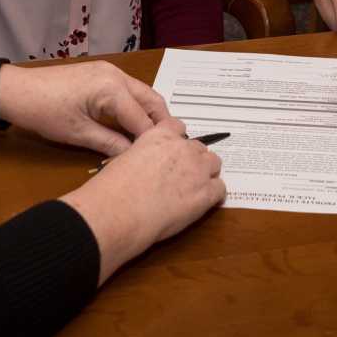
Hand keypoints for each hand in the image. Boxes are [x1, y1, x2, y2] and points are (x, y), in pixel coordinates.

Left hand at [0, 62, 170, 156]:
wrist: (17, 91)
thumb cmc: (44, 112)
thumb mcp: (79, 134)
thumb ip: (111, 144)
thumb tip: (134, 157)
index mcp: (112, 88)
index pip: (143, 119)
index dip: (153, 142)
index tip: (164, 160)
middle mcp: (116, 75)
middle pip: (151, 100)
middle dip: (161, 123)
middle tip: (171, 148)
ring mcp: (109, 71)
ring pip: (142, 94)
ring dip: (150, 115)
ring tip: (154, 141)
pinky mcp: (101, 73)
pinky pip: (128, 91)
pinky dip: (136, 107)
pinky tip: (135, 126)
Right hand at [59, 119, 225, 283]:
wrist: (121, 209)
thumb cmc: (115, 187)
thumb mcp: (125, 158)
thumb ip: (143, 155)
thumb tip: (145, 165)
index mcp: (161, 135)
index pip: (178, 127)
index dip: (177, 142)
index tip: (174, 152)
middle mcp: (183, 148)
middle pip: (200, 147)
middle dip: (193, 159)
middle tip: (182, 175)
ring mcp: (198, 169)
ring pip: (214, 163)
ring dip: (206, 173)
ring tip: (193, 188)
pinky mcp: (206, 193)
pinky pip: (220, 189)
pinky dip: (213, 195)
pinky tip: (201, 203)